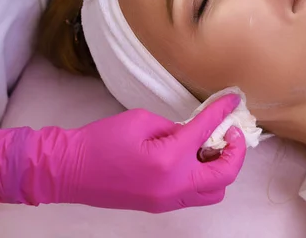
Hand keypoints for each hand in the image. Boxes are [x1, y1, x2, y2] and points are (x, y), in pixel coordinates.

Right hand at [0, 93, 245, 212]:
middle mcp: (174, 186)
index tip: (234, 99)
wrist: (69, 170)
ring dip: (222, 168)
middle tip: (231, 131)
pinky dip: (204, 178)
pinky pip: (195, 195)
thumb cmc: (100, 141)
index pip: (207, 132)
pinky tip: (194, 158)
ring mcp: (168, 201)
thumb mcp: (142, 120)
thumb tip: (196, 129)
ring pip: (214, 191)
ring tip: (213, 146)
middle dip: (236, 151)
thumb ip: (175, 126)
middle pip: (225, 175)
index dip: (223, 112)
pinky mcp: (160, 205)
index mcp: (169, 160)